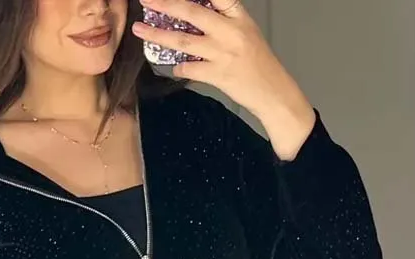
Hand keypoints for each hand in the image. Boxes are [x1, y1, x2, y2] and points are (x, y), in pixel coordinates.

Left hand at [132, 0, 315, 157]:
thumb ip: (222, 20)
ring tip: (141, 30)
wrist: (273, 92)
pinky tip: (172, 65)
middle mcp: (229, 31)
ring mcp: (222, 53)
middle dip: (164, 5)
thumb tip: (191, 14)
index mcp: (238, 16)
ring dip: (158, 35)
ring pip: (183, 41)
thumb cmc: (258, 63)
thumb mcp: (245, 31)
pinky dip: (177, 66)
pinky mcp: (217, 75)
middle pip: (191, 12)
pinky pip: (188, 68)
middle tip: (146, 0)